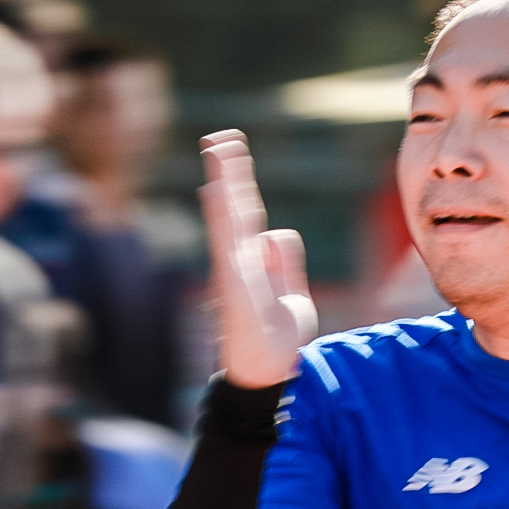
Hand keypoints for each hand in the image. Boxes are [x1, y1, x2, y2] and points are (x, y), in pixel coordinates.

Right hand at [198, 130, 317, 387]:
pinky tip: (216, 191)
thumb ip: (285, 263)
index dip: (242, 183)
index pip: (249, 213)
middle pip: (237, 207)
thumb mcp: (293, 294)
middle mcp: (240, 260)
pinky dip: (221, 215)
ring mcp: (235, 268)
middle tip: (220, 137)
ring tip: (218, 151)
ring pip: (230, 217)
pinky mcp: (234, 280)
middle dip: (229, 172)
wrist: (266, 370)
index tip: (233, 152)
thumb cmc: (278, 337)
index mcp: (255, 261)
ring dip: (225, 182)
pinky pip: (226, 241)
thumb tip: (274, 234)